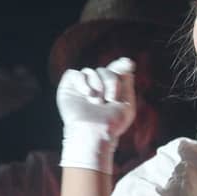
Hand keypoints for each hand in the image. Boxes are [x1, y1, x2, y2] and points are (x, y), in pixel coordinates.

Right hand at [56, 57, 136, 171]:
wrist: (95, 132)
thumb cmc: (112, 123)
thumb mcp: (127, 103)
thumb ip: (127, 82)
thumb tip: (127, 63)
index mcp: (110, 90)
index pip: (115, 71)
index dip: (121, 65)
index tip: (128, 63)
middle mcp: (96, 87)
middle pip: (105, 70)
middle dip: (111, 82)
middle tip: (111, 99)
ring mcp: (82, 87)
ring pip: (91, 71)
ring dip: (98, 86)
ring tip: (97, 102)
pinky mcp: (68, 88)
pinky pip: (74, 73)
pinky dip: (82, 82)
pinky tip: (88, 94)